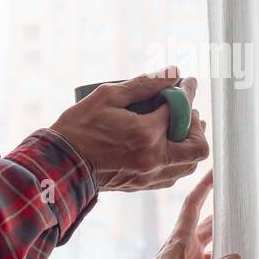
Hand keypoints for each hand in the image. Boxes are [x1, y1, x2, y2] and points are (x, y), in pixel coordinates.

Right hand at [50, 66, 209, 192]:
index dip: (188, 92)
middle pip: (198, 147)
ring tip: (178, 128)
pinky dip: (177, 159)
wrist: (61, 164)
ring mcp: (149, 176)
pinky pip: (173, 175)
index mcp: (146, 133)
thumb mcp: (108, 96)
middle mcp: (154, 158)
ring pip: (189, 165)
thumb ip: (145, 84)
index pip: (181, 110)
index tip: (187, 83)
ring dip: (189, 144)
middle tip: (186, 111)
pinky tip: (166, 145)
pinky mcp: (142, 185)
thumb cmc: (79, 127)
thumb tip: (173, 73)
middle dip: (197, 126)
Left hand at [103, 170, 241, 258]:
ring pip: (215, 251)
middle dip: (225, 214)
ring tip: (252, 237)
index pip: (193, 207)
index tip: (216, 172)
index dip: (204, 188)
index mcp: (178, 243)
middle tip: (246, 202)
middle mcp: (186, 253)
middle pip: (209, 226)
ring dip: (230, 245)